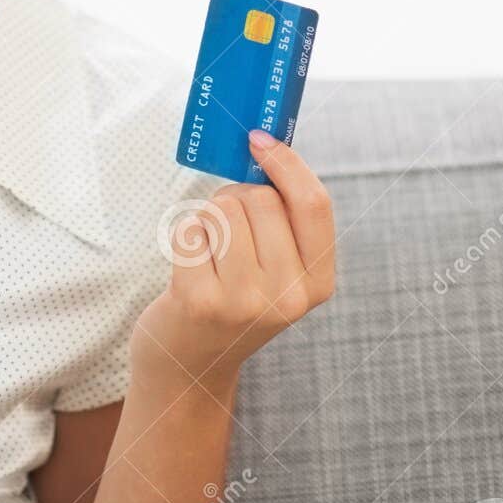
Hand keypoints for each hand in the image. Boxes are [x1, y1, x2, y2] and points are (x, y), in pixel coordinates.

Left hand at [131, 131, 335, 392]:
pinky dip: (184, 237)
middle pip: (260, 198)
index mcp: (318, 283)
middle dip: (235, 197)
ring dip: (208, 219)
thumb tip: (266, 142)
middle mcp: (288, 297)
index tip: (259, 139)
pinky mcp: (200, 301)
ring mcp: (245, 302)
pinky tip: (190, 270)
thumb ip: (283, 218)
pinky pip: (189, 229)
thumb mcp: (277, 269)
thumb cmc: (233, 297)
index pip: (314, 204)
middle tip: (227, 231)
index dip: (287, 163)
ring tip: (210, 254)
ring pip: (222, 209)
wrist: (190, 363)